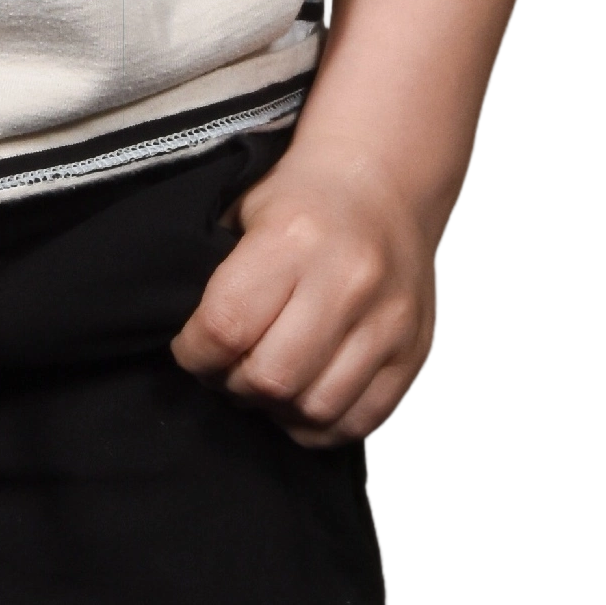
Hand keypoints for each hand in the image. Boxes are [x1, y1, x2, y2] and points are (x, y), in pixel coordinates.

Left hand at [170, 144, 441, 446]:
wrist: (384, 180)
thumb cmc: (301, 198)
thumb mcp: (246, 210)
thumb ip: (217, 275)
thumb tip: (191, 346)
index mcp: (296, 237)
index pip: (225, 327)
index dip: (194, 353)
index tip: (190, 349)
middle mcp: (349, 281)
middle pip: (270, 378)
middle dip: (233, 384)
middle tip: (227, 368)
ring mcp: (389, 321)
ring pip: (315, 409)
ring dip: (277, 408)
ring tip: (266, 381)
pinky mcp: (415, 352)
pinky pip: (360, 421)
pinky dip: (321, 424)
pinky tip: (303, 396)